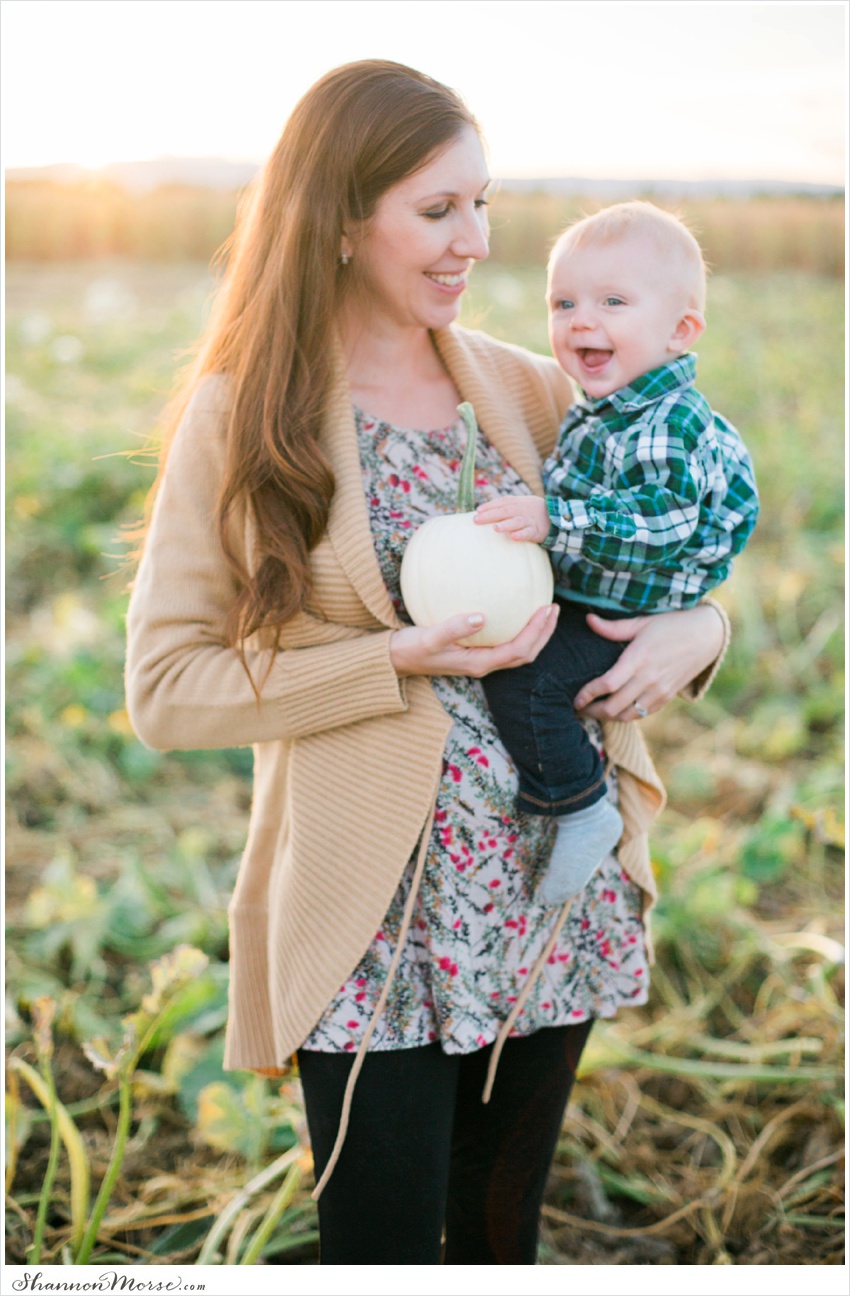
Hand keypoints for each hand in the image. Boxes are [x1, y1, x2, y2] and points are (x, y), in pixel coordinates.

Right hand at [390, 604, 558, 678]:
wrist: (395, 660)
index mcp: (479, 664)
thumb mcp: (429, 637)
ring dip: (534, 633)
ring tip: (543, 611)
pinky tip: (515, 612)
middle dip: (544, 633)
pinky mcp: (474, 654)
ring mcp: (480, 661)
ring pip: (517, 651)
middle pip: (526, 653)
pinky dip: (518, 630)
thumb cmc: (410, 649)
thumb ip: (454, 628)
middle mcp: (484, 665)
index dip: (536, 631)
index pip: (518, 649)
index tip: (545, 609)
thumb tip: (480, 616)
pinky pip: (504, 644)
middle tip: (553, 608)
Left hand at [474, 495, 549, 542]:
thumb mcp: (519, 504)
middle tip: (477, 520)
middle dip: (490, 515)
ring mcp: (529, 520)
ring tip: (495, 528)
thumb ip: (504, 506)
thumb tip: (481, 512)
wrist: (554, 516)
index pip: (502, 502)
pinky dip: (521, 534)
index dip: (489, 505)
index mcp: (517, 502)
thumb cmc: (529, 511)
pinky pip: (528, 533)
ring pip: (517, 521)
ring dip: (506, 524)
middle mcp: (522, 509)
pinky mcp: (536, 531)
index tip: (477, 511)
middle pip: (505, 511)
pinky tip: (513, 537)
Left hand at [574, 603, 725, 720]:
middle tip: (579, 708)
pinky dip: (626, 715)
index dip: (588, 694)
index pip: (608, 683)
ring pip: (627, 715)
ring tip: (595, 711)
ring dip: (608, 717)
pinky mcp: (667, 697)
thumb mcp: (642, 622)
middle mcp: (649, 678)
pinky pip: (642, 714)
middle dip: (592, 710)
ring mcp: (659, 691)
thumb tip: (588, 619)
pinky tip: (615, 710)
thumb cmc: (670, 626)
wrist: (705, 637)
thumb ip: (613, 627)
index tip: (576, 698)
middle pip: (614, 706)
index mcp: (639, 658)